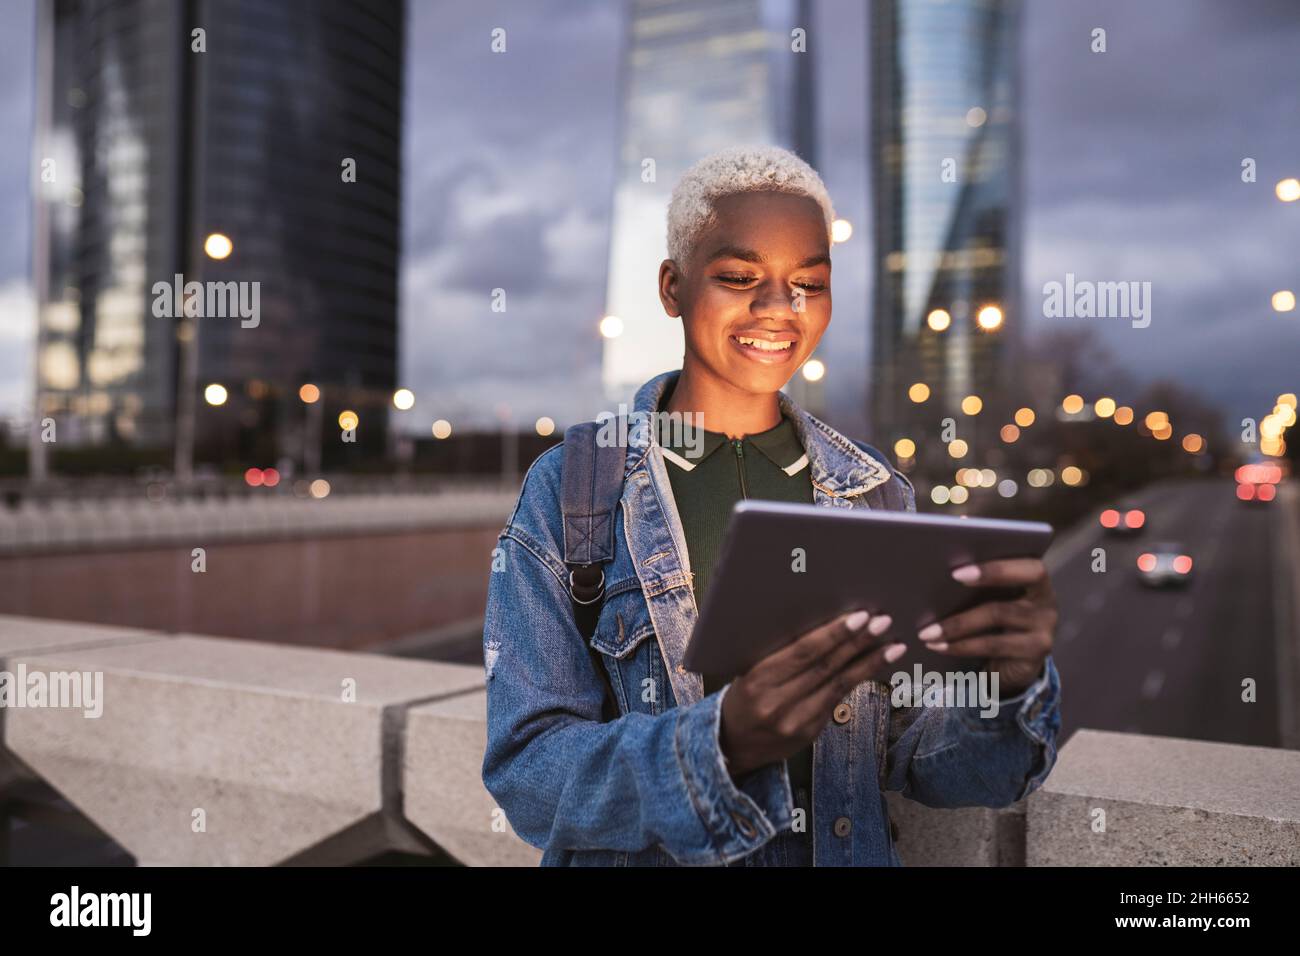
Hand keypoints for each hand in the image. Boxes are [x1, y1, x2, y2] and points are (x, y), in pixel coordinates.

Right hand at [719, 610, 905, 778]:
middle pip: (825, 667)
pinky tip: (876, 665)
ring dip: (869, 662)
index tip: (859, 616)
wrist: (729, 745)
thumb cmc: (741, 696)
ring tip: (894, 645)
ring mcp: (796, 722)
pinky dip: (859, 680)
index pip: (802, 654)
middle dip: (857, 642)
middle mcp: (778, 703)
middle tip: (883, 621)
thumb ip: (779, 654)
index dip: (833, 634)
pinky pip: (837, 700)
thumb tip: (823, 625)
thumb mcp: (748, 672)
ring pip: (838, 685)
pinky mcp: (809, 733)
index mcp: (758, 681)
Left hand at [917, 557, 1056, 696]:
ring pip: (997, 617)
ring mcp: (1043, 630)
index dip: (995, 567)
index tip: (958, 571)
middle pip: (1014, 588)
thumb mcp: (991, 597)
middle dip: (979, 584)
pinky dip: (961, 645)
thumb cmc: (996, 619)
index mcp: (1036, 579)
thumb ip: (979, 577)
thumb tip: (947, 552)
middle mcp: (1046, 602)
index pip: (1029, 566)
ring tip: (926, 631)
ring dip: (956, 624)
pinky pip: (992, 646)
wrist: (1013, 663)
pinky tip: (938, 645)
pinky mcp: (1033, 655)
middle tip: (944, 587)